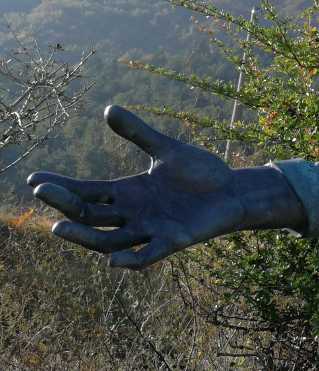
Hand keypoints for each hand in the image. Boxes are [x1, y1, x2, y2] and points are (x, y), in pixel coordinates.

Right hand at [28, 106, 287, 268]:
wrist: (233, 190)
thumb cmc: (199, 173)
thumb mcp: (166, 150)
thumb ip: (138, 134)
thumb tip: (108, 109)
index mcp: (127, 193)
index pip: (86, 192)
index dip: (60, 187)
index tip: (33, 180)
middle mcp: (133, 214)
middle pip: (90, 216)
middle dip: (65, 205)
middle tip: (40, 192)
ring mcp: (151, 230)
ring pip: (108, 241)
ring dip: (83, 237)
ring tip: (58, 228)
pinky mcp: (174, 241)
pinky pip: (147, 256)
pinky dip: (131, 260)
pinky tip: (113, 261)